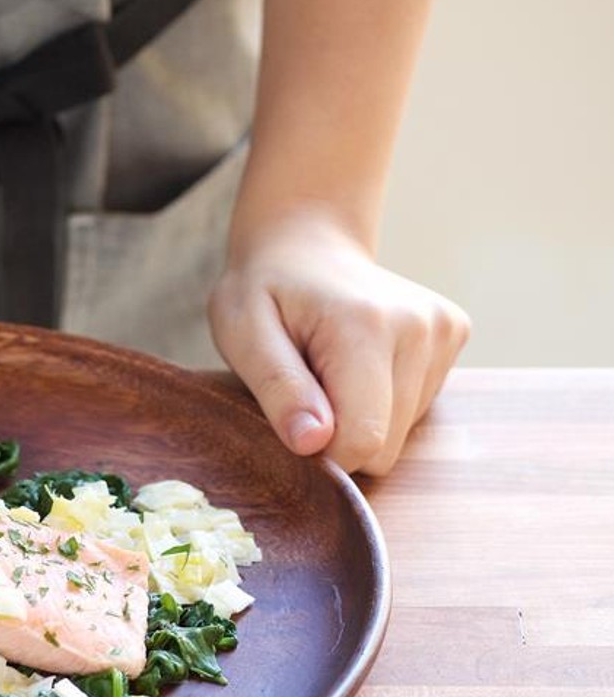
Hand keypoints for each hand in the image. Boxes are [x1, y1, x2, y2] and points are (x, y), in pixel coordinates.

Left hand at [207, 208, 469, 474]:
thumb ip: (278, 388)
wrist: (305, 243)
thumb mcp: (242, 333)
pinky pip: (417, 409)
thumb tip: (313, 443)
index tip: (292, 423)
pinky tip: (357, 361)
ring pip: (404, 433)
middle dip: (341, 434)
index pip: (363, 439)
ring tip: (330, 368)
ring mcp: (444, 330)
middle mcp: (420, 327)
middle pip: (387, 446)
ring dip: (361, 415)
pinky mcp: (453, 335)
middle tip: (307, 386)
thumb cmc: (263, 289)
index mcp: (366, 326)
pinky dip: (383, 399)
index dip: (322, 453)